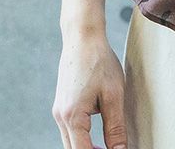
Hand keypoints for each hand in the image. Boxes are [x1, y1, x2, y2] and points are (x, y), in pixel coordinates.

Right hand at [53, 28, 127, 148]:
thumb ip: (115, 127)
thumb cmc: (99, 61)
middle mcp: (60, 117)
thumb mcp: (113, 94)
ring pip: (71, 142)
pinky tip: (98, 135)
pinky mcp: (61, 104)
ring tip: (107, 146)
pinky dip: (82, 137)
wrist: (83, 37)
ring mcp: (58, 111)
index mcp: (72, 117)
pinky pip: (70, 130)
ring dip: (87, 148)